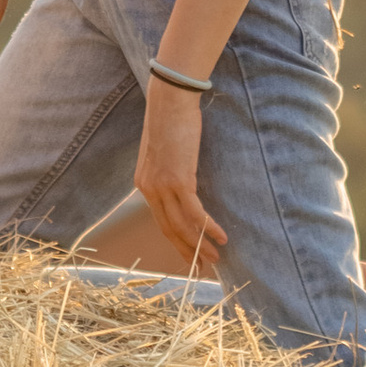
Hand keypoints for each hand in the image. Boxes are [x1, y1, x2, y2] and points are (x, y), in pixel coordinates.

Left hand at [134, 76, 226, 273]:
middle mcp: (149, 190)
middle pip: (169, 230)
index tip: (189, 254)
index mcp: (144, 184)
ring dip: (200, 245)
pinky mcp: (179, 180)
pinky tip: (221, 237)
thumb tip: (183, 183)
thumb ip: (168, 170)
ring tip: (214, 258)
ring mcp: (162, 186)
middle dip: (187, 251)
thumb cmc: (170, 119)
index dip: (176, 241)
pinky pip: (194, 213)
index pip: (160, 221)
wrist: (170, 99)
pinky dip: (208, 228)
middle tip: (203, 267)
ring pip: (182, 226)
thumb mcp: (164, 150)